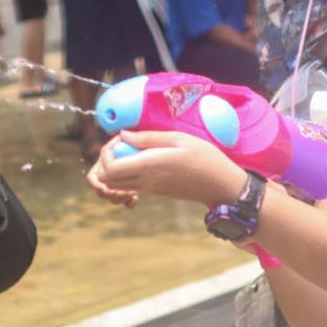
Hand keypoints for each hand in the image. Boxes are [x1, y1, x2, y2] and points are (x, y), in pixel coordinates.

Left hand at [93, 130, 243, 206]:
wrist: (220, 185)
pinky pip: (131, 184)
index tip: (120, 138)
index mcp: (150, 166)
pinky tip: (144, 158)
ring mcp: (150, 188)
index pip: (110, 168)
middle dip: (107, 160)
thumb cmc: (204, 158)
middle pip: (108, 180)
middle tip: (122, 144)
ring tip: (133, 150)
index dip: (106, 153)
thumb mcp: (178, 138)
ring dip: (117, 167)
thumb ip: (148, 137)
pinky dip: (128, 173)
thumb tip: (124, 135)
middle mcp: (146, 181)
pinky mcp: (156, 191)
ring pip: (117, 184)